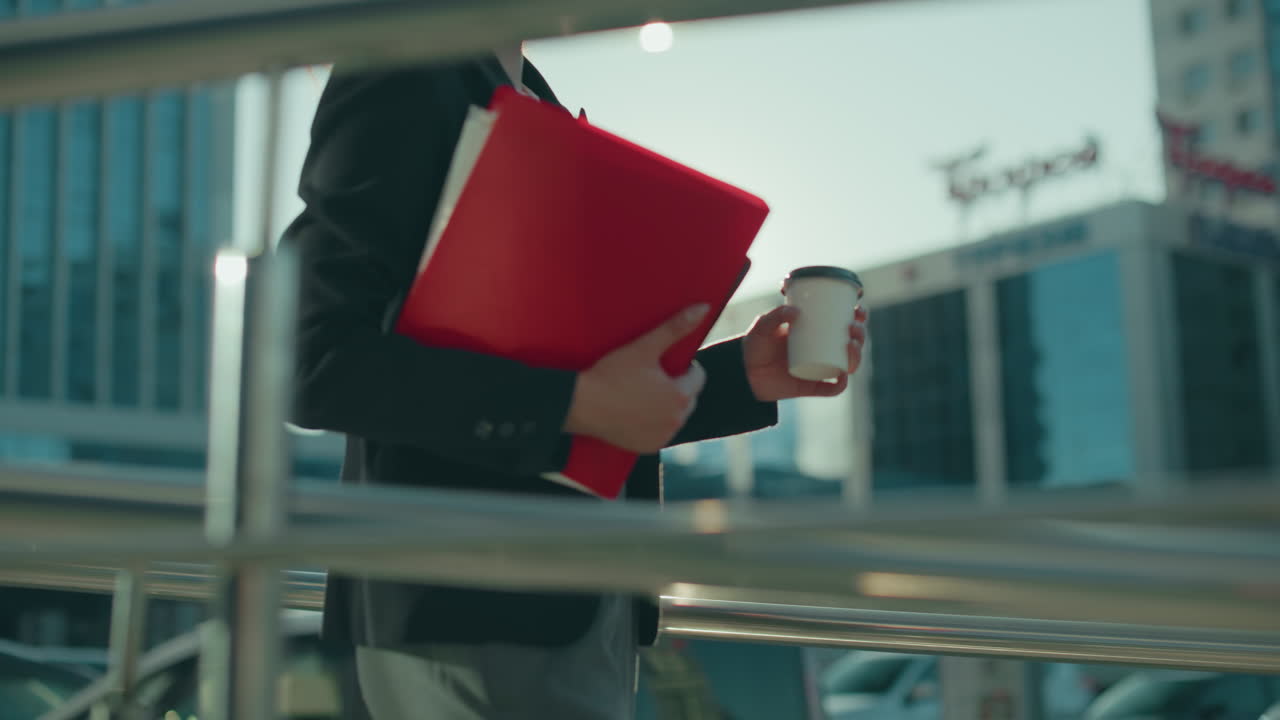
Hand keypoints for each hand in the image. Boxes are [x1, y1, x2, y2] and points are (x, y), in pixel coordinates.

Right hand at [564, 305, 709, 453]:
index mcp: (680, 396)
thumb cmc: (611, 374)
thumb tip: (703, 308)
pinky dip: (654, 424)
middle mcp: (676, 421)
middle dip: (677, 387)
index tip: (663, 363)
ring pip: (675, 417)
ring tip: (643, 393)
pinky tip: (636, 412)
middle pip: (688, 398)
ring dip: (667, 407)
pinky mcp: (647, 447)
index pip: (698, 377)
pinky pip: (660, 432)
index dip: (683, 367)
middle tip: (651, 377)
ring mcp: (662, 437)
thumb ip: (675, 328)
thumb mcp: (644, 347)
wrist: (580, 405)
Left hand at [743, 304, 867, 401]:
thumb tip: (796, 312)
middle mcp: (822, 351)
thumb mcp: (763, 326)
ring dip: (856, 356)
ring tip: (850, 345)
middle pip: (852, 344)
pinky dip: (840, 384)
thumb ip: (776, 315)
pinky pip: (832, 388)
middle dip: (860, 335)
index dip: (858, 318)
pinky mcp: (812, 387)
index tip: (858, 310)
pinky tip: (843, 374)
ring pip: (847, 365)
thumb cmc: (755, 345)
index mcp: (817, 333)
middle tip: (852, 328)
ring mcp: (818, 369)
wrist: (743, 372)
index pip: (844, 324)